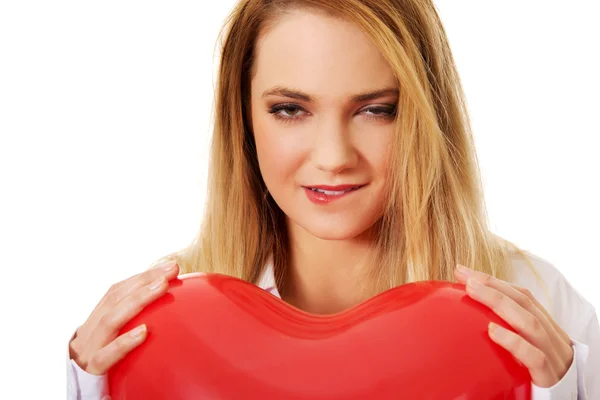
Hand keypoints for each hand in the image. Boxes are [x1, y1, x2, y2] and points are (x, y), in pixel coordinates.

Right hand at [69, 261, 179, 374]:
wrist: (79, 397)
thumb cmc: (102, 372)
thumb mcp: (113, 346)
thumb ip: (131, 328)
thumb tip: (172, 315)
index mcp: (94, 323)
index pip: (117, 291)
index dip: (141, 276)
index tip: (169, 265)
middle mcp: (88, 332)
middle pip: (114, 298)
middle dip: (144, 280)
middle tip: (172, 268)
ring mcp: (87, 350)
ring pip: (110, 320)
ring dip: (138, 300)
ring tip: (162, 286)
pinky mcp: (90, 371)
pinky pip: (106, 356)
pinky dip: (124, 342)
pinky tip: (144, 332)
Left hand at [454, 264, 572, 387]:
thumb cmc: (533, 384)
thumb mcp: (520, 357)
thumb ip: (504, 335)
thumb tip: (465, 322)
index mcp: (548, 331)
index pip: (523, 297)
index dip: (495, 281)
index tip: (464, 272)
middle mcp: (555, 340)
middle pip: (525, 303)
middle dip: (493, 285)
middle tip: (463, 275)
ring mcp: (555, 358)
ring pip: (530, 323)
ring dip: (499, 302)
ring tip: (472, 290)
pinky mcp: (550, 378)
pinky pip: (533, 356)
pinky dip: (513, 341)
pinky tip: (492, 331)